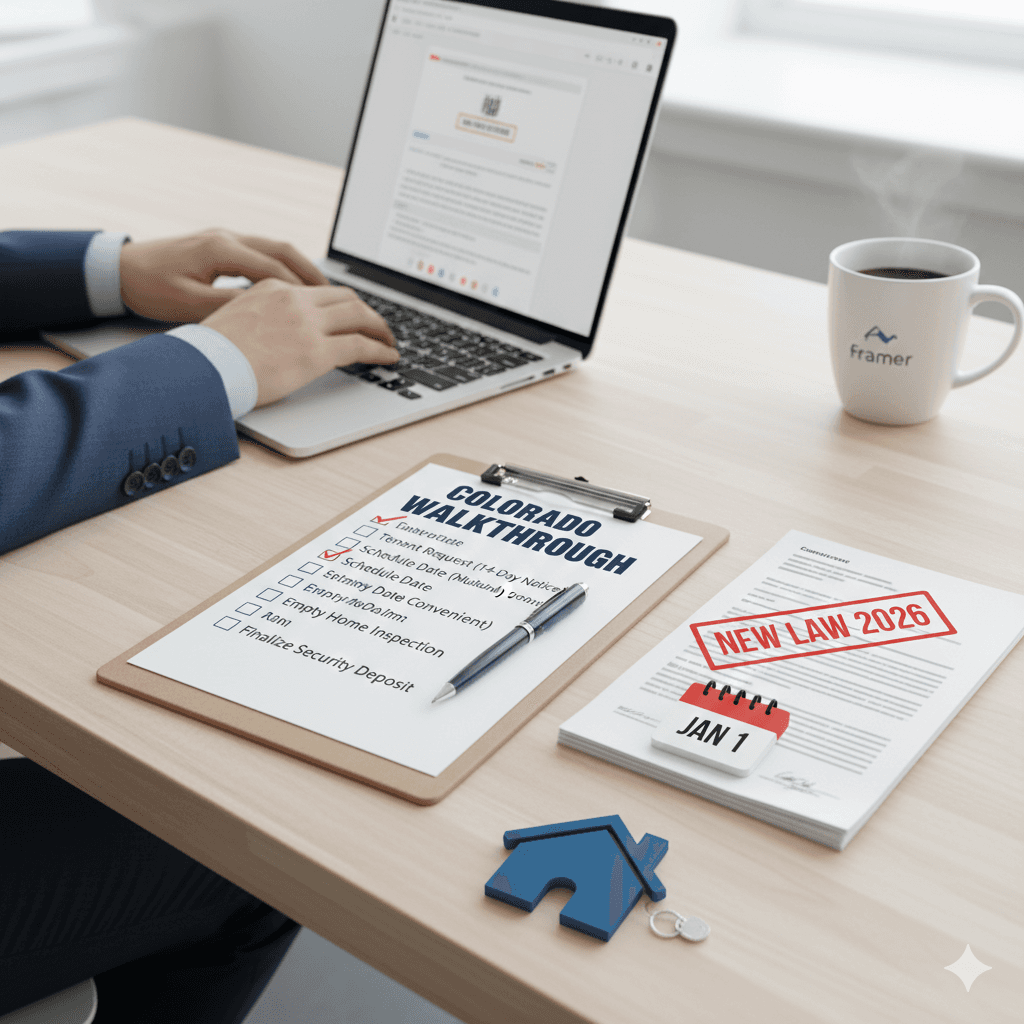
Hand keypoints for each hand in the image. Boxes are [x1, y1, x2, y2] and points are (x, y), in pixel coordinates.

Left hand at [120, 228, 328, 321]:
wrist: (117, 269)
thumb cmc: (148, 287)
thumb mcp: (189, 304)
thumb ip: (229, 308)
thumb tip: (266, 314)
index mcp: (220, 249)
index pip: (274, 270)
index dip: (302, 292)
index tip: (323, 310)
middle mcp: (227, 238)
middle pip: (283, 251)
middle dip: (312, 274)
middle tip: (336, 297)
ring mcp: (225, 239)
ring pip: (276, 249)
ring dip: (301, 269)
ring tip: (322, 292)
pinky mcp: (221, 246)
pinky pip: (262, 254)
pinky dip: (283, 268)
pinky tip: (292, 287)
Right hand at [200, 279, 398, 406]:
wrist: (202, 369)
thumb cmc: (210, 356)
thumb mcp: (235, 321)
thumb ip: (262, 319)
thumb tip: (278, 337)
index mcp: (272, 288)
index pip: (318, 290)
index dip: (342, 303)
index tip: (352, 315)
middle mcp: (293, 299)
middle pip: (346, 297)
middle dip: (367, 313)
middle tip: (378, 328)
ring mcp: (306, 323)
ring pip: (359, 316)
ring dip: (379, 329)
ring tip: (389, 343)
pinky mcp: (316, 350)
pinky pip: (361, 345)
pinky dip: (380, 350)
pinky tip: (388, 358)